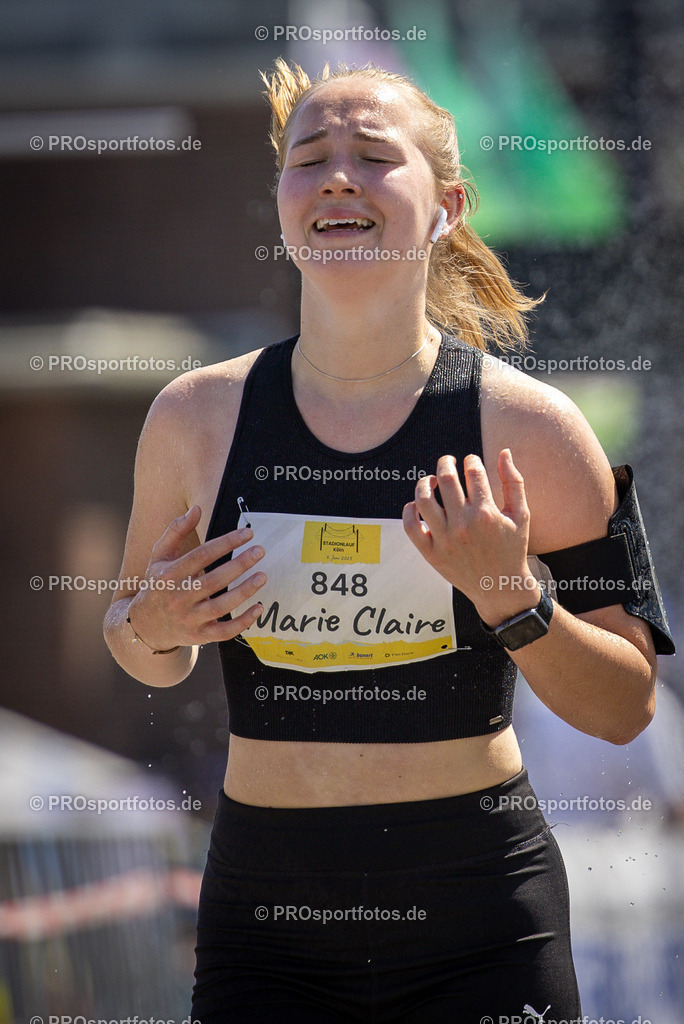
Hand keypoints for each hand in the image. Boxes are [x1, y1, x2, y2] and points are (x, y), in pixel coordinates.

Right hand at [126, 505, 265, 649]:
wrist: (144, 626)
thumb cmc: (157, 584)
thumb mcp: (160, 556)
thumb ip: (176, 531)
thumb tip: (196, 509)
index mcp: (169, 575)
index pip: (201, 556)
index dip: (226, 543)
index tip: (247, 533)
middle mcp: (178, 598)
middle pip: (214, 580)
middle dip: (240, 565)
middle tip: (260, 551)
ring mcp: (188, 619)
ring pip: (221, 607)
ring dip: (244, 591)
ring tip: (262, 576)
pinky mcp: (198, 637)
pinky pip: (224, 632)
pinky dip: (243, 622)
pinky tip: (258, 608)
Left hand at [402, 450, 540, 624]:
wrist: (500, 587)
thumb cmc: (512, 548)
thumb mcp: (520, 515)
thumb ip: (513, 482)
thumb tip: (504, 452)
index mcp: (486, 513)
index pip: (473, 472)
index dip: (471, 461)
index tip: (471, 462)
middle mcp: (463, 525)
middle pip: (445, 479)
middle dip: (446, 462)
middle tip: (448, 461)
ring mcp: (444, 540)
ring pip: (423, 498)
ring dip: (425, 482)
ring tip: (431, 480)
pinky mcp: (431, 553)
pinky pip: (410, 526)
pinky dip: (409, 510)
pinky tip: (416, 504)